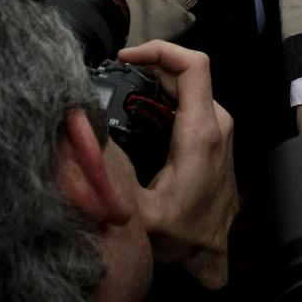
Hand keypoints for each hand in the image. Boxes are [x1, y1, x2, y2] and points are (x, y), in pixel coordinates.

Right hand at [118, 40, 237, 289]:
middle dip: (149, 63)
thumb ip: (113, 179)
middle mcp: (215, 123)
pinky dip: (164, 94)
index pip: (192, 66)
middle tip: (116, 74)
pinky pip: (190, 99)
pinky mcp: (214, 135)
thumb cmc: (187, 235)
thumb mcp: (141, 212)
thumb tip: (82, 149)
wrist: (218, 251)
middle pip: (186, 69)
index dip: (159, 50)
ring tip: (123, 87)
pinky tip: (139, 108)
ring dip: (156, 79)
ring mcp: (218, 127)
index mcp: (200, 132)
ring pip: (188, 83)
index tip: (127, 57)